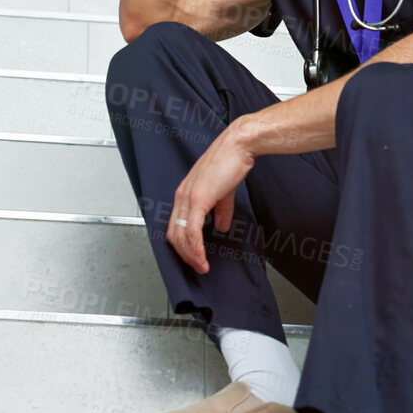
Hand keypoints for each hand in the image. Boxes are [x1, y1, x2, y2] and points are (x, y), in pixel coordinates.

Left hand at [166, 123, 257, 274]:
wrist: (238, 146)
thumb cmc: (231, 161)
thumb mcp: (224, 192)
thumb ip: (221, 211)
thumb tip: (221, 227)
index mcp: (185, 193)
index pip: (175, 226)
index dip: (183, 245)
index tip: (194, 257)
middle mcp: (181, 196)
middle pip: (173, 235)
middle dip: (184, 255)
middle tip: (198, 266)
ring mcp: (188, 198)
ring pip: (180, 236)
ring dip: (190, 255)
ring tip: (202, 266)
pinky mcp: (198, 199)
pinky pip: (192, 231)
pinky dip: (196, 247)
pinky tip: (202, 256)